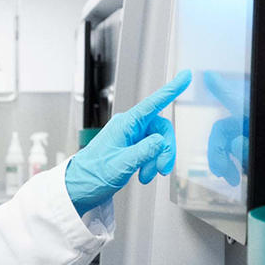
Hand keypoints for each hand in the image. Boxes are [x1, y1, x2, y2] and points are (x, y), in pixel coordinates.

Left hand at [65, 70, 189, 213]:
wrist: (79, 188)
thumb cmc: (93, 174)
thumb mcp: (122, 163)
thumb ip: (145, 151)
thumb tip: (162, 141)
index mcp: (125, 124)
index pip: (153, 103)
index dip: (172, 89)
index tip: (185, 76)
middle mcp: (129, 127)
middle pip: (161, 130)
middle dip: (165, 150)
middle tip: (163, 169)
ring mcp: (130, 137)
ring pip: (157, 142)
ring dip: (156, 160)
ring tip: (146, 176)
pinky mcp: (130, 148)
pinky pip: (150, 151)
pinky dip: (150, 163)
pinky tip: (143, 174)